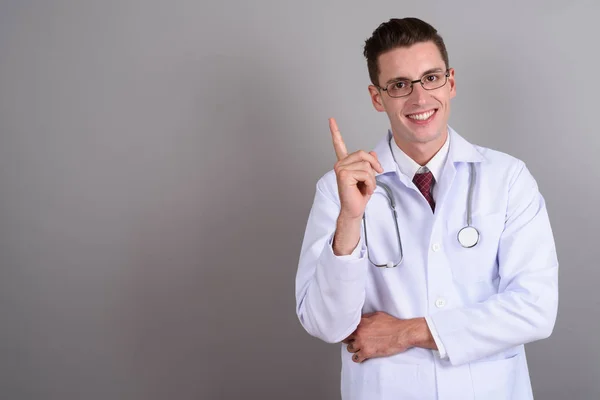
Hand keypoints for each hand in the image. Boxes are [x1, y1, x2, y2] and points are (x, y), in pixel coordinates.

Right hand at [329, 118, 382, 254]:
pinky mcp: (344, 174)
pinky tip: (362, 190)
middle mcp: (340, 164)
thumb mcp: (368, 177)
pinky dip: (369, 183)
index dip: (335, 131)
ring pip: (366, 165)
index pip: (339, 144)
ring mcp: (340, 168)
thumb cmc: (359, 195)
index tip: (331, 119)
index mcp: (344, 163)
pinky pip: (365, 173)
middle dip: (374, 166)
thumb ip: (369, 163)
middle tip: (375, 177)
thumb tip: (373, 153)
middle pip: (363, 154)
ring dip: (372, 179)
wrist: (354, 210)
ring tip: (365, 187)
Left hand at [342, 312, 435, 362]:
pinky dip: (357, 358)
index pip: (347, 327)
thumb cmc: (392, 324)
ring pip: (349, 348)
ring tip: (358, 349)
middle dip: (349, 340)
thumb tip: (360, 320)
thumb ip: (366, 318)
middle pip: (346, 338)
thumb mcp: (377, 315)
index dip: (347, 331)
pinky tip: (360, 357)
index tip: (349, 333)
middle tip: (353, 341)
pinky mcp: (367, 352)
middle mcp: (359, 332)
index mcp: (361, 322)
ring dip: (353, 349)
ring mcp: (362, 343)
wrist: (402, 333)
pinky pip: (356, 358)